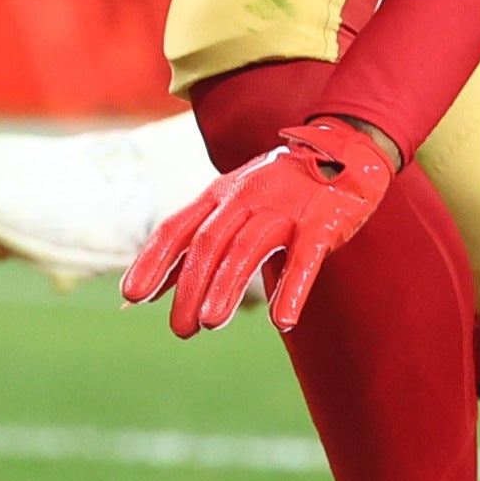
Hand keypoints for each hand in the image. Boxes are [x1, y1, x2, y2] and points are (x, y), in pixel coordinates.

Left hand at [123, 114, 393, 337]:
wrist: (347, 151)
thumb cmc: (281, 188)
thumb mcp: (234, 205)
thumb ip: (197, 243)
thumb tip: (153, 290)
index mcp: (222, 195)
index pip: (178, 228)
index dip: (154, 261)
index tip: (132, 296)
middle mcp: (247, 197)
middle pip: (209, 242)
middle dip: (190, 286)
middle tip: (181, 329)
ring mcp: (285, 208)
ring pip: (247, 247)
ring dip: (226, 286)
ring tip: (210, 323)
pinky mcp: (322, 222)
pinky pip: (305, 257)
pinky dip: (293, 288)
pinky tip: (283, 319)